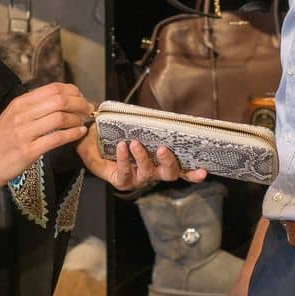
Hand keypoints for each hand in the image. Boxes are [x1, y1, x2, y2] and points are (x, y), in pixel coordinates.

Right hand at [0, 83, 91, 194]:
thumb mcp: (12, 117)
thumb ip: (32, 108)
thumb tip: (58, 100)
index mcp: (20, 103)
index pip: (53, 88)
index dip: (73, 91)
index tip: (81, 97)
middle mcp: (22, 114)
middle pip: (59, 100)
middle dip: (80, 103)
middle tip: (88, 109)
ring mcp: (24, 132)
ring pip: (60, 118)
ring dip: (78, 119)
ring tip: (83, 122)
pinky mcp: (28, 151)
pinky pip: (56, 138)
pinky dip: (72, 134)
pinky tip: (79, 134)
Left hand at [77, 129, 207, 191]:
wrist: (91, 140)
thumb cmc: (116, 133)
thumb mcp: (135, 127)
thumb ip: (150, 125)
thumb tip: (164, 114)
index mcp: (160, 161)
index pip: (181, 169)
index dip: (193, 173)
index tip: (204, 171)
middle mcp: (152, 172)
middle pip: (169, 174)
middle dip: (169, 162)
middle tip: (163, 149)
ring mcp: (137, 178)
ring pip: (148, 173)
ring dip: (143, 157)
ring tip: (134, 143)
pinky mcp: (121, 181)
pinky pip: (126, 172)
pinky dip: (124, 159)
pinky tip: (122, 147)